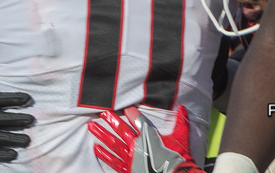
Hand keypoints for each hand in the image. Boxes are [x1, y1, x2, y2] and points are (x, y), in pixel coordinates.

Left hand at [88, 105, 202, 172]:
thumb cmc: (179, 158)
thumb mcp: (182, 138)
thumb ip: (181, 122)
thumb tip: (183, 108)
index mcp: (149, 136)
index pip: (138, 120)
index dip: (131, 112)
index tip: (126, 107)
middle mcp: (137, 145)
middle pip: (121, 129)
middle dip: (111, 120)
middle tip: (101, 112)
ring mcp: (131, 158)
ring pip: (113, 143)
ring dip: (102, 134)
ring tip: (91, 127)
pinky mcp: (128, 169)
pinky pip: (113, 161)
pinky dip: (105, 155)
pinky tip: (96, 148)